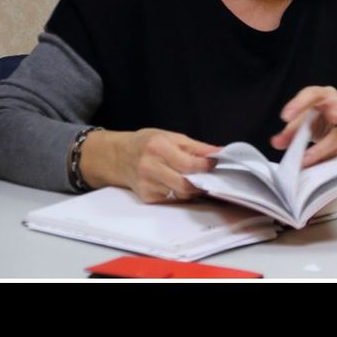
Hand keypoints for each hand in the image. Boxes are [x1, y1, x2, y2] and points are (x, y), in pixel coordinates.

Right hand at [82, 128, 219, 203]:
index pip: (189, 164)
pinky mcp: (147, 197)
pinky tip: (176, 183)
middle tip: (208, 176)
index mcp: (158, 147)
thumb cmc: (146, 144)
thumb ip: (196, 146)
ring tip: (194, 178)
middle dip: (202, 182)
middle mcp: (150, 167)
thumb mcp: (170, 136)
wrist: (118, 157)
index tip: (214, 163)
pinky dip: (179, 193)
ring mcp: (147, 185)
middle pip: (186, 184)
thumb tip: (218, 152)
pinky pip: (172, 199)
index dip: (206, 166)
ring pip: (181, 194)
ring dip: (193, 188)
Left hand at [271, 86, 336, 167]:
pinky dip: (332, 155)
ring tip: (311, 156)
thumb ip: (291, 132)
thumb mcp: (306, 122)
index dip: (299, 103)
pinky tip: (320, 162)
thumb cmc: (323, 120)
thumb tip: (276, 141)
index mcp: (323, 95)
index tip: (285, 117)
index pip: (312, 94)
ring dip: (328, 143)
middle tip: (333, 117)